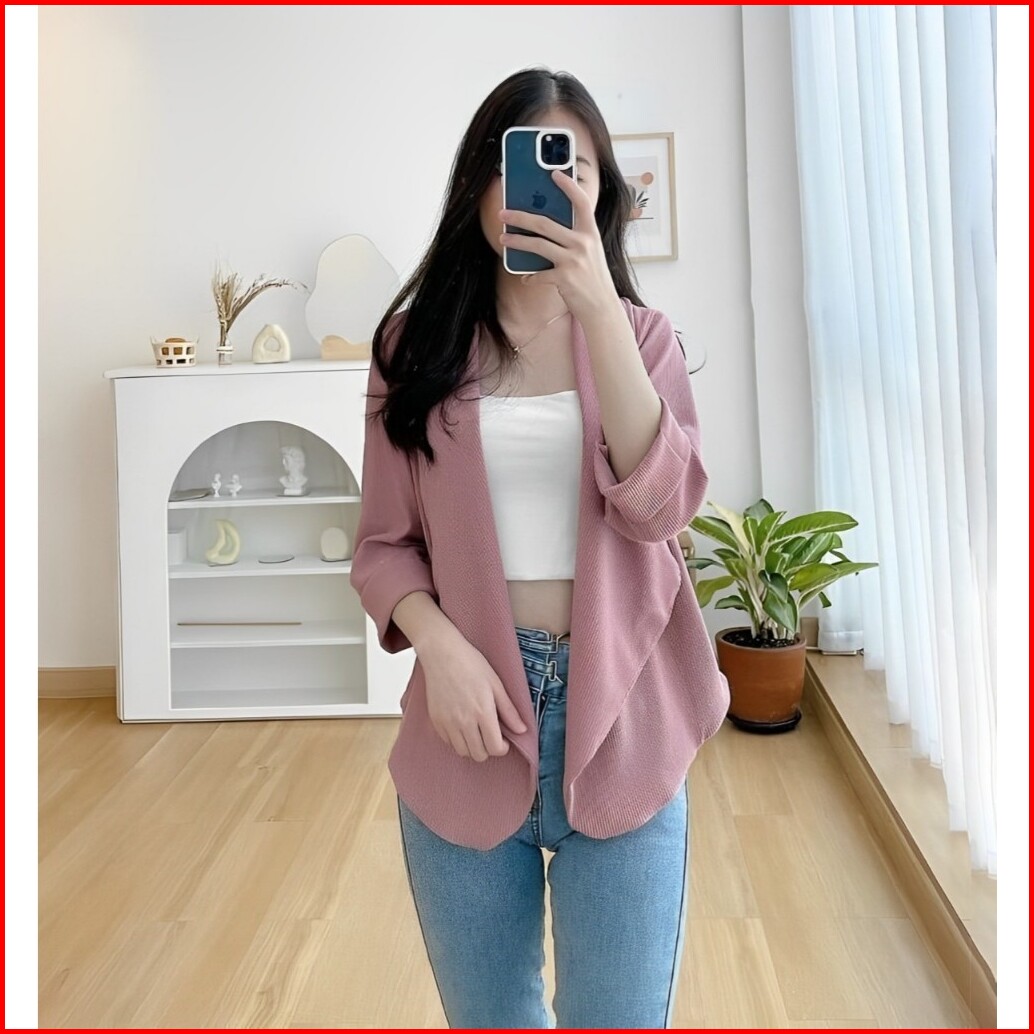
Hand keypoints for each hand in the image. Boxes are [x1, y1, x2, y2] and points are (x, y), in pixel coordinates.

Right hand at [418, 636, 527, 761]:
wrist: (442, 653)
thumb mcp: (496, 684)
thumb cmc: (471, 664)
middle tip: (491, 735)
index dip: (503, 748)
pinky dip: (457, 739)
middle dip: (489, 749)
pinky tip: (462, 725)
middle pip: (479, 754)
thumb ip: (509, 710)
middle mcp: (464, 721)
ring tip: (477, 731)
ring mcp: (447, 722)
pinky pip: (448, 742)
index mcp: (482, 712)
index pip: (495, 748)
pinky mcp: (435, 720)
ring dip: (472, 746)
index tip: (504, 739)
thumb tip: (522, 730)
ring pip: (462, 752)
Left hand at [498, 169, 619, 319]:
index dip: (568, 185)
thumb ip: (574, 238)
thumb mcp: (590, 253)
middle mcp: (583, 243)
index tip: (554, 173)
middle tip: (503, 213)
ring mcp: (573, 260)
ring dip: (516, 242)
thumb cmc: (592, 278)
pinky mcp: (564, 278)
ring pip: (537, 245)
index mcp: (590, 233)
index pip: (581, 202)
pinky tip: (525, 277)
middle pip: (545, 223)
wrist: (602, 307)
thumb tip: (545, 228)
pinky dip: (529, 276)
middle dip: (520, 217)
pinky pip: (538, 274)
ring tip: (503, 239)